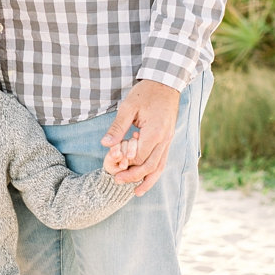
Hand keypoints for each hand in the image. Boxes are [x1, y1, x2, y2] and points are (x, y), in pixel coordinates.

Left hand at [100, 79, 181, 194]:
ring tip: (136, 192)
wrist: (166, 82)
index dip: (126, 162)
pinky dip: (155, 171)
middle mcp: (165, 139)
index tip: (113, 164)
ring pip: (160, 166)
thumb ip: (118, 127)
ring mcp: (169, 139)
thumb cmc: (146, 92)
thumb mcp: (128, 106)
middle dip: (134, 176)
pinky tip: (147, 178)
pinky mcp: (169, 138)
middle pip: (150, 165)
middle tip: (117, 181)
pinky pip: (163, 159)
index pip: (140, 156)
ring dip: (148, 180)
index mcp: (155, 131)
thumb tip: (105, 144)